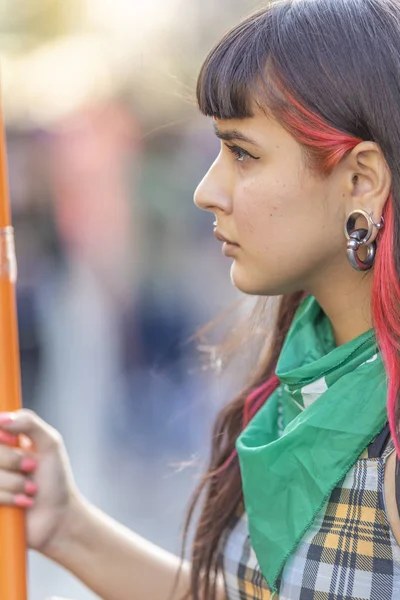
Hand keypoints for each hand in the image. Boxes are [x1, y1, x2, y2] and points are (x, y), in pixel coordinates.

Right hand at [0, 410, 78, 552]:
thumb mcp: (50, 444)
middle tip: (32, 467)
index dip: (1, 436)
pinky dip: (9, 497)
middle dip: (12, 461)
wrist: (58, 517)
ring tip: (32, 489)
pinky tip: (25, 502)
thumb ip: (29, 424)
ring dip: (15, 482)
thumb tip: (4, 419)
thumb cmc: (55, 479)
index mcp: (4, 440)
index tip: (13, 440)